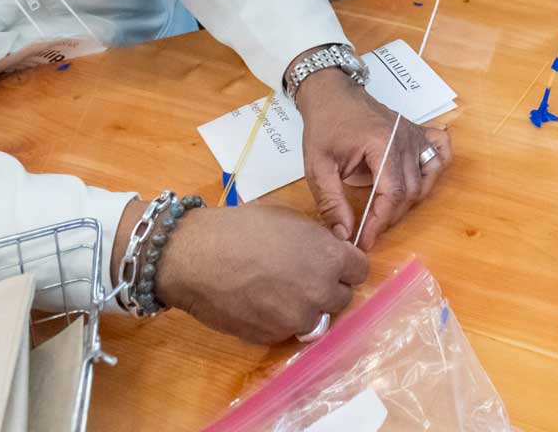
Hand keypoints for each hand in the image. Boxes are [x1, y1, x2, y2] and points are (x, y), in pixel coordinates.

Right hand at [154, 202, 368, 343]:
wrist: (197, 257)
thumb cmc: (242, 228)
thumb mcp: (290, 220)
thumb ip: (318, 240)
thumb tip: (330, 250)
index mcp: (330, 258)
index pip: (360, 270)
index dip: (346, 265)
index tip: (333, 263)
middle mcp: (320, 292)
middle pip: (342, 297)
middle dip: (328, 287)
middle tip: (303, 276)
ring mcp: (297, 319)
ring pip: (316, 318)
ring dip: (305, 307)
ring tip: (278, 290)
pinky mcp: (273, 337)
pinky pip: (288, 330)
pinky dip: (279, 320)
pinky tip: (259, 301)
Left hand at [295, 67, 452, 244]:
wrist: (332, 93)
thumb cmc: (324, 126)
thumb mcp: (317, 166)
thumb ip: (331, 201)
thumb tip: (343, 235)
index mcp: (381, 144)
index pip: (392, 194)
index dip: (379, 222)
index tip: (364, 241)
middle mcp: (405, 139)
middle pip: (411, 190)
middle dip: (390, 216)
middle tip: (367, 227)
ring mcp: (416, 134)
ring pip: (427, 179)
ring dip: (410, 200)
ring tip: (385, 209)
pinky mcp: (419, 133)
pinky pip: (441, 153)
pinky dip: (435, 170)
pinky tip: (419, 179)